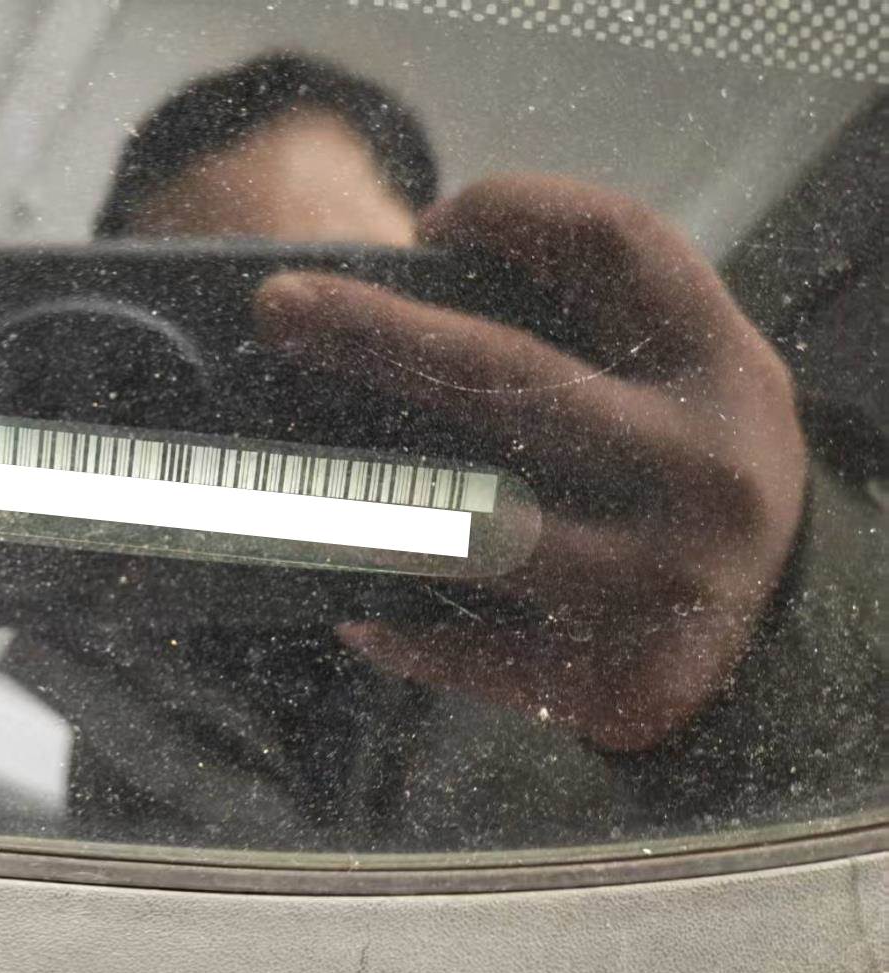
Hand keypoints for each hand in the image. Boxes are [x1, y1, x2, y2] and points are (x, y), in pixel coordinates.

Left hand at [254, 175, 807, 750]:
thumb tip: (381, 320)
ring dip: (371, 506)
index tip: (426, 221)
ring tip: (273, 490)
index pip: (617, 246)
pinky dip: (413, 639)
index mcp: (720, 364)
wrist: (783, 634)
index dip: (517, 213)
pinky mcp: (634, 675)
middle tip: (275, 306)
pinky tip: (354, 618)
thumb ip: (576, 343)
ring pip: (485, 531)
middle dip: (378, 333)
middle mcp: (709, 464)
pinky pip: (486, 652)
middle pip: (510, 378)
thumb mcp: (675, 387)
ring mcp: (673, 576)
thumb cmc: (679, 474)